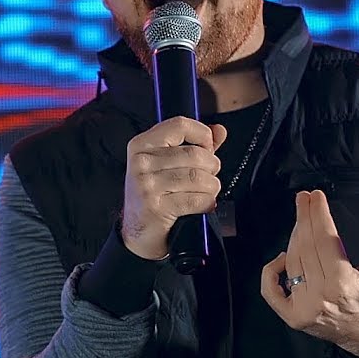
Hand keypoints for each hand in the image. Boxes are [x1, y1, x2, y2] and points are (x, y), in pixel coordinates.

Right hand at [121, 116, 227, 259]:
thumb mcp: (168, 164)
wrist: (138, 232)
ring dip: (212, 187)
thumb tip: (220, 130)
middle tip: (209, 176)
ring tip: (208, 191)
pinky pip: (196, 199)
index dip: (202, 135)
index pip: (180, 125)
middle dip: (211, 167)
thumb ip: (195, 145)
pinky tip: (204, 205)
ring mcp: (146, 185)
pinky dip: (207, 203)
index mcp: (141, 145)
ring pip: (198, 177)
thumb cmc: (156, 194)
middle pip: (194, 154)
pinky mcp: (156, 207)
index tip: (208, 148)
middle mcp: (141, 162)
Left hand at [261, 190, 358, 356]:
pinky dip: (272, 271)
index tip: (315, 197)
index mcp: (343, 285)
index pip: (324, 241)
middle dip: (304, 219)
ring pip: (292, 263)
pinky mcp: (292, 316)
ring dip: (294, 237)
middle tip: (304, 200)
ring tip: (301, 220)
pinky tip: (282, 256)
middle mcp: (320, 297)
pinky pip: (271, 291)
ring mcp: (303, 308)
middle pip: (306, 248)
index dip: (318, 215)